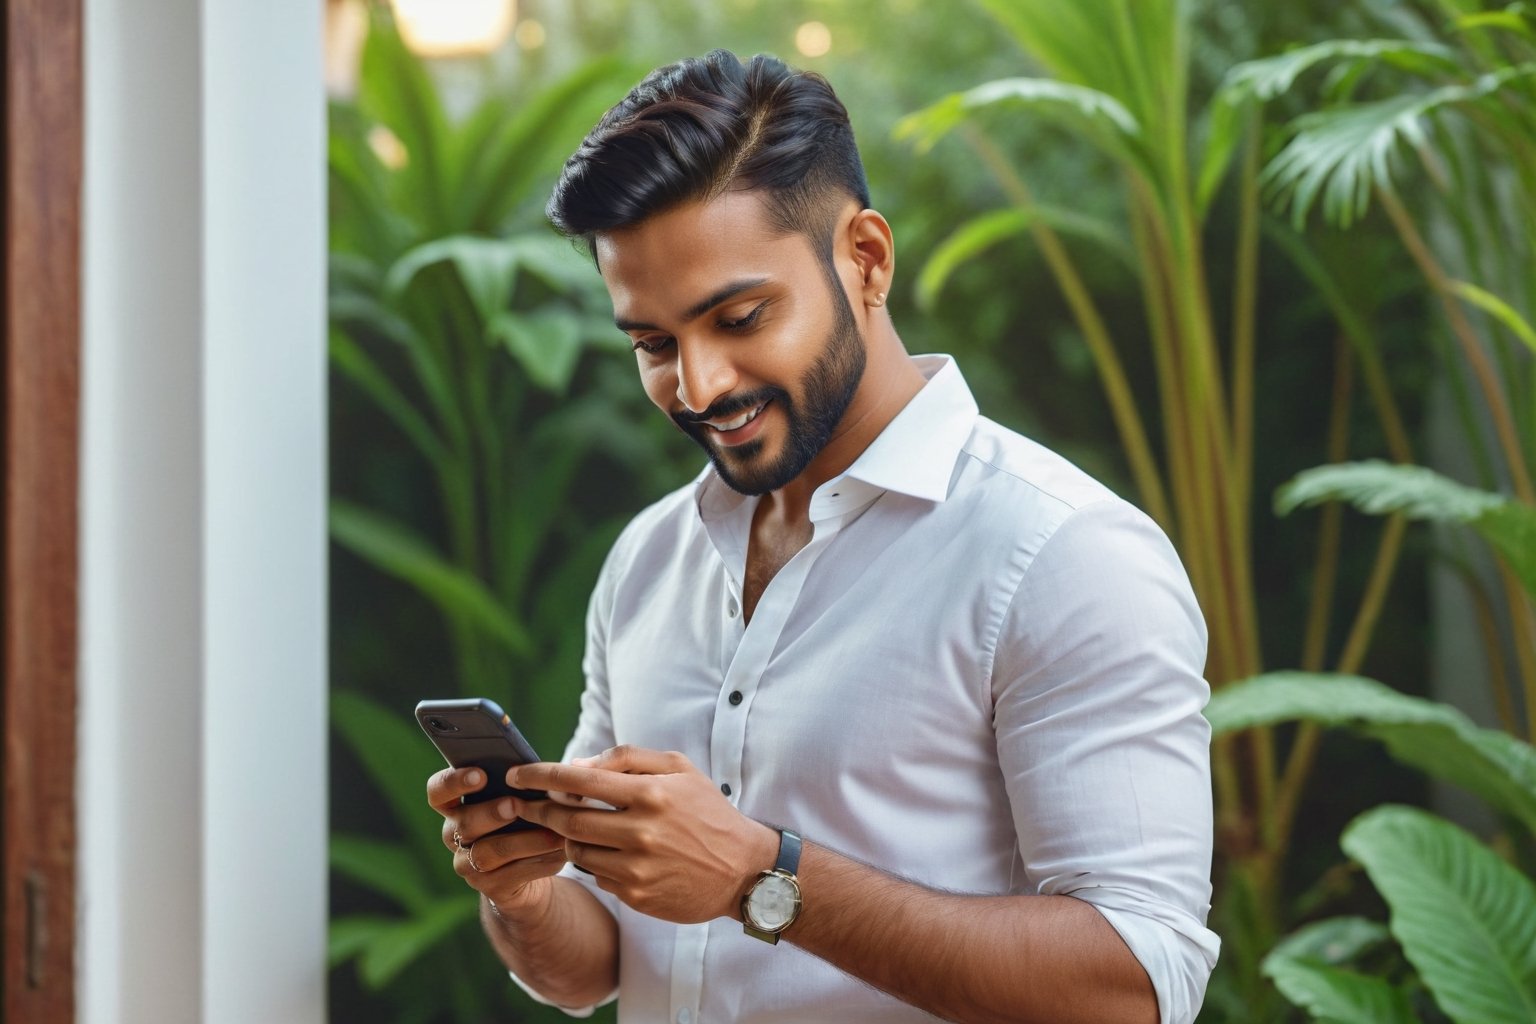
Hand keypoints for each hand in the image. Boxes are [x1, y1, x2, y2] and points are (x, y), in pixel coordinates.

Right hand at [426, 767, 567, 914]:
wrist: (531, 871)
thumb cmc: (525, 820)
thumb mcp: (521, 800)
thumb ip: (522, 785)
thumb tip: (545, 773)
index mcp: (456, 806)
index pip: (438, 792)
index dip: (453, 782)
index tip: (481, 774)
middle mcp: (454, 836)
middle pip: (463, 824)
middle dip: (490, 813)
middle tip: (515, 805)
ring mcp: (468, 865)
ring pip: (489, 853)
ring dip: (524, 841)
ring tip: (553, 833)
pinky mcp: (490, 888)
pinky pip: (511, 875)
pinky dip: (539, 862)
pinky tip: (560, 853)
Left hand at [509, 746, 777, 923]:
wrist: (743, 870)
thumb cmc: (707, 811)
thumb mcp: (679, 769)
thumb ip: (628, 759)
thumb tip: (578, 764)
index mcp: (651, 793)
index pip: (579, 779)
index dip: (541, 775)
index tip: (516, 773)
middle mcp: (642, 831)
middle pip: (568, 818)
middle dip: (538, 809)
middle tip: (522, 804)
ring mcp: (638, 868)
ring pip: (576, 849)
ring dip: (564, 836)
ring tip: (567, 826)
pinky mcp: (636, 896)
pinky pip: (595, 875)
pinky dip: (591, 861)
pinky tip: (602, 851)